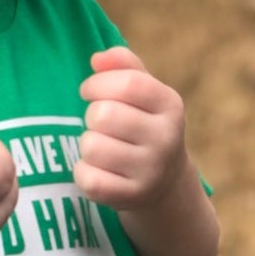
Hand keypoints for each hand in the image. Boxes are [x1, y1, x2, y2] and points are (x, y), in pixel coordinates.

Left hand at [78, 47, 190, 211]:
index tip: (89, 91)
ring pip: (91, 147)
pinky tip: (99, 170)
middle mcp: (167, 137)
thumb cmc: (143, 124)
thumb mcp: (143, 92)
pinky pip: (87, 179)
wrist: (164, 180)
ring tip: (102, 147)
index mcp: (171, 105)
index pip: (127, 83)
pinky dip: (84, 172)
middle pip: (103, 115)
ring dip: (87, 145)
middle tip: (101, 124)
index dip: (97, 83)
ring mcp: (152, 170)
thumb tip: (98, 58)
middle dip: (91, 116)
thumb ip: (123, 67)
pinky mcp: (132, 196)